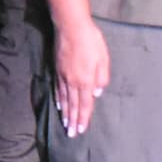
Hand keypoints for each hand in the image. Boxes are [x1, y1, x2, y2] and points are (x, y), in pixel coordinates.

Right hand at [51, 13, 113, 134]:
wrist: (71, 27)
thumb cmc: (92, 42)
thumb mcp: (103, 59)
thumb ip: (102, 78)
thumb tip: (97, 94)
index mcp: (86, 81)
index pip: (85, 104)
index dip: (84, 118)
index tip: (81, 130)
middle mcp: (73, 82)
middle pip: (73, 105)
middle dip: (73, 121)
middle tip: (71, 134)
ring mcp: (63, 77)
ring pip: (64, 100)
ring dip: (65, 114)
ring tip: (65, 124)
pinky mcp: (57, 70)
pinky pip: (58, 90)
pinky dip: (58, 100)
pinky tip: (58, 106)